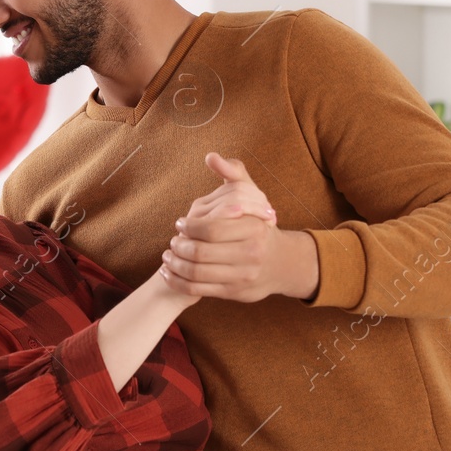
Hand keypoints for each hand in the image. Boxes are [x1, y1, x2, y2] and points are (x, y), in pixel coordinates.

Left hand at [160, 152, 319, 302]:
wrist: (282, 264)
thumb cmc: (259, 226)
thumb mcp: (253, 196)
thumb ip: (233, 173)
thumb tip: (211, 156)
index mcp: (254, 229)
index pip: (211, 229)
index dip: (188, 227)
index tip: (180, 223)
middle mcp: (251, 254)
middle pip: (200, 253)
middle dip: (179, 247)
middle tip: (172, 241)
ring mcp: (243, 276)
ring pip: (196, 273)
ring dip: (175, 265)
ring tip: (168, 256)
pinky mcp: (234, 293)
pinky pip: (197, 289)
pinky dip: (178, 282)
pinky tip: (170, 273)